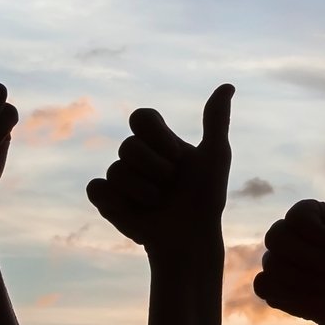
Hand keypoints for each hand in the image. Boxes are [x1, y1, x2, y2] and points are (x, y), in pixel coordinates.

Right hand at [86, 84, 233, 264]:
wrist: (192, 239)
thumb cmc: (207, 198)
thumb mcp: (215, 157)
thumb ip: (216, 121)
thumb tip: (228, 85)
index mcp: (159, 142)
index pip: (141, 117)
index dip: (155, 135)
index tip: (176, 156)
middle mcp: (137, 157)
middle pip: (128, 146)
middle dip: (154, 168)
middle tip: (170, 185)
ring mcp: (120, 179)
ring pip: (116, 170)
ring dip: (143, 191)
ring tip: (159, 204)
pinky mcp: (107, 202)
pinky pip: (96, 189)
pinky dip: (113, 200)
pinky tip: (133, 211)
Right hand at [254, 147, 324, 324]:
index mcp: (307, 215)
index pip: (296, 216)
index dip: (319, 236)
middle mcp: (288, 234)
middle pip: (275, 236)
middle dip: (309, 258)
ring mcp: (276, 260)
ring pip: (270, 263)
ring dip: (304, 280)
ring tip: (323, 285)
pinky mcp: (271, 286)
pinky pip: (261, 285)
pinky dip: (285, 294)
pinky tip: (306, 297)